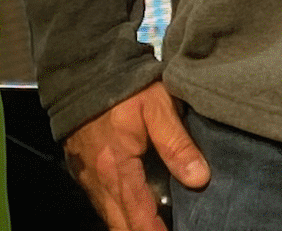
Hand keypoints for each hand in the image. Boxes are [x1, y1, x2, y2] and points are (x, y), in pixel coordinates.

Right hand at [63, 81, 208, 230]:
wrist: (82, 66)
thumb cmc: (123, 86)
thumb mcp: (157, 107)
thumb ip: (177, 143)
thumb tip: (200, 178)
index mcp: (117, 168)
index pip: (139, 216)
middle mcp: (98, 179)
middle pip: (120, 223)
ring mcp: (87, 175)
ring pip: (108, 214)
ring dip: (128, 224)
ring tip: (152, 226)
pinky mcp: (81, 167)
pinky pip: (100, 200)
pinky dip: (117, 210)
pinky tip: (132, 209)